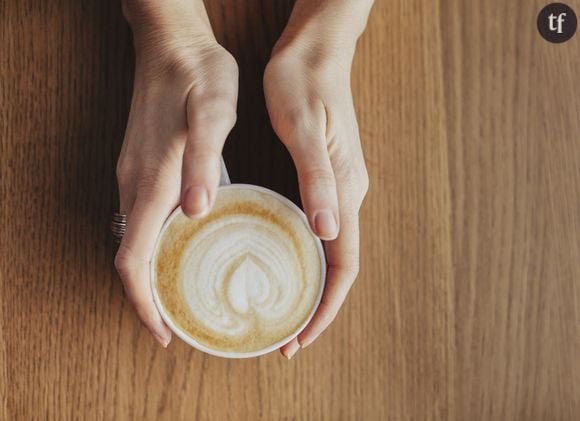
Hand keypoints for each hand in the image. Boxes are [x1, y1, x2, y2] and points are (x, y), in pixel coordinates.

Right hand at [115, 1, 237, 346]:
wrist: (173, 43)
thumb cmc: (198, 76)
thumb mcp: (213, 112)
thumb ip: (205, 161)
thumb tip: (196, 212)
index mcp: (152, 182)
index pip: (134, 261)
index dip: (144, 303)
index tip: (164, 332)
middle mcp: (135, 184)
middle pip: (132, 259)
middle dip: (151, 298)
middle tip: (182, 323)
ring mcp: (134, 174)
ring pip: (137, 240)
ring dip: (155, 273)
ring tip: (186, 295)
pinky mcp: (142, 164)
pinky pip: (144, 218)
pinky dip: (159, 245)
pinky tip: (187, 246)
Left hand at [263, 6, 369, 357]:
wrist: (316, 51)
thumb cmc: (305, 85)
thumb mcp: (303, 129)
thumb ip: (317, 180)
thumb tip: (328, 232)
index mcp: (345, 189)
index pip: (344, 265)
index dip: (326, 306)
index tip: (302, 337)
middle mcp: (347, 195)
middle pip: (339, 267)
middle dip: (317, 307)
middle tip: (287, 337)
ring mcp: (339, 187)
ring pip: (330, 252)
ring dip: (311, 286)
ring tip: (283, 311)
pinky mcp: (325, 177)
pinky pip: (320, 231)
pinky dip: (305, 258)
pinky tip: (283, 262)